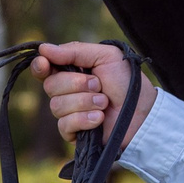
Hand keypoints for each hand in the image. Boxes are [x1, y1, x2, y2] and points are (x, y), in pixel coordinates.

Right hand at [30, 40, 152, 148]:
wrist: (143, 111)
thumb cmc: (126, 81)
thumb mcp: (105, 56)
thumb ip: (75, 51)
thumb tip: (43, 49)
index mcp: (71, 70)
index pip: (43, 68)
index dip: (40, 66)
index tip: (45, 63)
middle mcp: (66, 91)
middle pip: (50, 86)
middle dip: (76, 84)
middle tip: (98, 85)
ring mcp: (69, 113)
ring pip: (57, 106)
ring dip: (84, 102)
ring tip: (104, 102)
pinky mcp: (74, 132)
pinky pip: (65, 125)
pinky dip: (84, 119)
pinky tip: (99, 118)